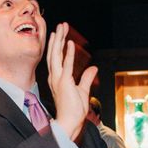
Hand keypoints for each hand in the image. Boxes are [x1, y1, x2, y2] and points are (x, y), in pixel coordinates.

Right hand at [46, 22, 96, 140]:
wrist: (70, 122)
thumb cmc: (74, 110)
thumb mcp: (83, 90)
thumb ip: (86, 78)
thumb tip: (93, 68)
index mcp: (57, 79)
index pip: (55, 58)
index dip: (57, 45)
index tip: (59, 34)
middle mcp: (55, 77)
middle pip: (54, 53)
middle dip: (57, 38)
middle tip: (60, 25)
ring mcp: (58, 79)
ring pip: (56, 55)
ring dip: (59, 41)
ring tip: (61, 28)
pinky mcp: (64, 82)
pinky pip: (66, 65)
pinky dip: (67, 53)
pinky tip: (69, 43)